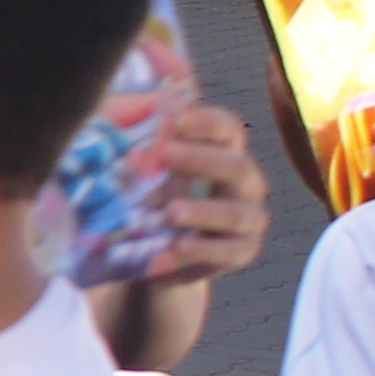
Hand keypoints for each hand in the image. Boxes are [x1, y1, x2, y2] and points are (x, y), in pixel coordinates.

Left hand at [142, 104, 267, 284]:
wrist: (154, 255)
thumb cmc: (152, 200)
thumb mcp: (145, 172)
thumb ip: (144, 149)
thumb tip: (126, 122)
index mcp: (224, 154)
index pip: (228, 129)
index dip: (208, 122)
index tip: (176, 120)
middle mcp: (244, 183)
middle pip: (236, 166)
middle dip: (201, 159)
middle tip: (165, 155)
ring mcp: (248, 218)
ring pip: (236, 213)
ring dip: (203, 211)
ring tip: (171, 212)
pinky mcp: (242, 252)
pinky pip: (230, 251)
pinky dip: (205, 249)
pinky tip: (179, 245)